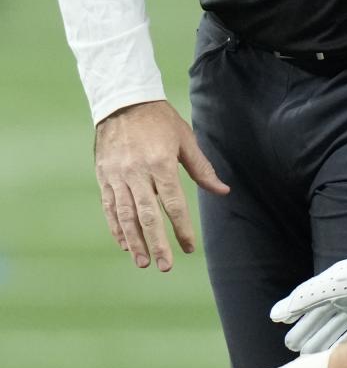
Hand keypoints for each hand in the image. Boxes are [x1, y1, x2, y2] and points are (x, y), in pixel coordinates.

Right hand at [95, 101, 228, 271]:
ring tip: (143, 262)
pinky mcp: (103, 176)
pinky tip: (125, 243)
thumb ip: (202, 168)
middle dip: (157, 243)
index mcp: (160, 163)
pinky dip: (116, 227)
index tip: (189, 247)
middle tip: (166, 266)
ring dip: (135, 241)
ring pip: (125, 215)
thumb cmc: (160, 120)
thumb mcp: (185, 139)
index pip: (173, 203)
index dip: (182, 227)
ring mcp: (117, 175)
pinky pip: (109, 207)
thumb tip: (223, 191)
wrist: (123, 100)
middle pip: (147, 215)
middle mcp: (136, 172)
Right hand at [271, 248, 346, 354]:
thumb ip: (305, 299)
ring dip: (325, 345)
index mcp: (336, 285)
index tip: (285, 332)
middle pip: (324, 319)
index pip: (312, 305)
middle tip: (295, 352)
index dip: (298, 318)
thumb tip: (276, 315)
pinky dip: (345, 348)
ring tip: (312, 360)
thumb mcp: (333, 286)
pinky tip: (338, 361)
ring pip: (338, 331)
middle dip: (309, 334)